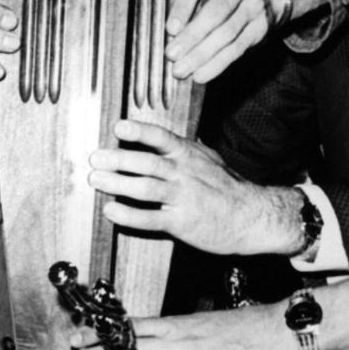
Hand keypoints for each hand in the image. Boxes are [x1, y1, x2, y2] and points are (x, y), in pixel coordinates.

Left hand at [68, 303, 299, 349]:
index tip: (82, 333)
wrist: (279, 333)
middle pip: (132, 347)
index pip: (137, 327)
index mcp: (184, 324)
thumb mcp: (212, 320)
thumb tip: (168, 335)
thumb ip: (188, 330)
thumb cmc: (251, 324)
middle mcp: (182, 342)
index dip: (107, 332)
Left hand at [87, 119, 303, 254]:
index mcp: (190, 156)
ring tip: (96, 181)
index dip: (140, 132)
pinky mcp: (182, 223)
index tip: (118, 127)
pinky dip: (129, 215)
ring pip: (146, 188)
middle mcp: (185, 174)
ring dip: (118, 184)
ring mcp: (184, 198)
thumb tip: (165, 137)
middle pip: (148, 163)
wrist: (252, 216)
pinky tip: (111, 211)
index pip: (163, 138)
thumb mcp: (210, 159)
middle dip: (119, 159)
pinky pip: (151, 218)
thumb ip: (186, 148)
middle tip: (96, 158)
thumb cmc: (229, 188)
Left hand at [165, 0, 270, 81]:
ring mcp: (254, 5)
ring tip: (182, 69)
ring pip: (227, 32)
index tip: (171, 28)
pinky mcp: (261, 27)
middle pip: (217, 9)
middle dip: (193, 35)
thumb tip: (170, 35)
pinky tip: (201, 74)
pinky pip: (237, 48)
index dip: (183, 4)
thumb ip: (188, 3)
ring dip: (202, 54)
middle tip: (172, 54)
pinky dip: (217, 63)